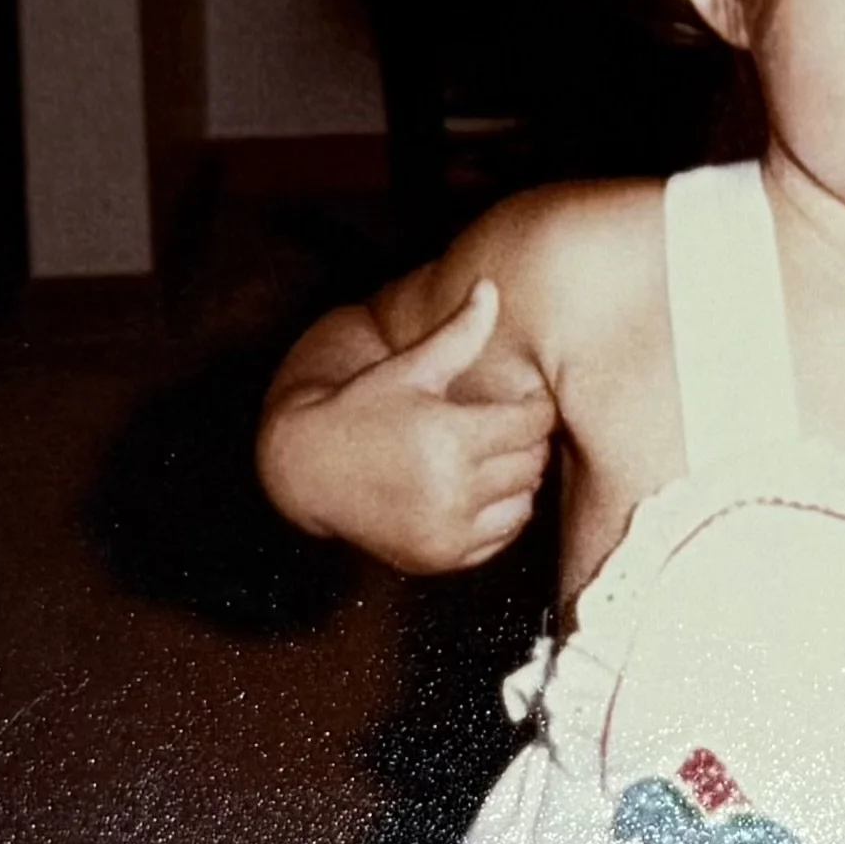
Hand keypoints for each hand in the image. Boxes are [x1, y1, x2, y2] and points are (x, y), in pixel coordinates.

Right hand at [258, 280, 558, 573]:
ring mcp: (447, 530)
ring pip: (523, 502)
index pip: (531, 423)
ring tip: (494, 456)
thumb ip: (459, 333)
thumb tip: (491, 286)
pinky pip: (500, 536)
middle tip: (512, 425)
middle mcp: (452, 489)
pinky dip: (499, 514)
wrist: (308, 470)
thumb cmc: (362, 407)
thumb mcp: (410, 368)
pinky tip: (478, 489)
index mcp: (450, 437)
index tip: (525, 399)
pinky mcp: (440, 557)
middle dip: (528, 441)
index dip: (536, 407)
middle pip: (531, 463)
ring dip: (517, 479)